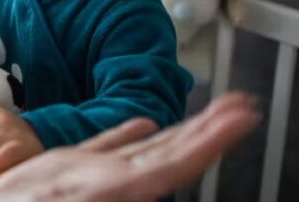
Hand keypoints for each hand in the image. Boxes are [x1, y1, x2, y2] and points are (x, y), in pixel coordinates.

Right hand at [0, 93, 259, 201]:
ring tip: (215, 112)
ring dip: (182, 130)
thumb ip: (99, 193)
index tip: (239, 121)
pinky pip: (105, 149)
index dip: (208, 143)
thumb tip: (140, 183)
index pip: (172, 165)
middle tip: (245, 107)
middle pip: (171, 156)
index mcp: (113, 193)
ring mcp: (92, 179)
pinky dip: (127, 134)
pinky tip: (146, 124)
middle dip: (210, 131)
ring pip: (146, 151)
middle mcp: (111, 185)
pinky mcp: (65, 173)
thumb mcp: (53, 200)